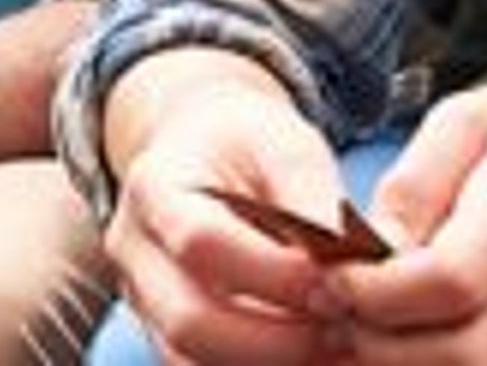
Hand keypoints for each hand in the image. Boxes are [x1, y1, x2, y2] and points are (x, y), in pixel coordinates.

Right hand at [106, 78, 352, 365]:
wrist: (205, 150)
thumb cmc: (250, 144)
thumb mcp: (285, 144)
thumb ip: (313, 200)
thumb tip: (353, 266)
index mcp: (153, 184)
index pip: (200, 242)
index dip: (274, 273)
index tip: (335, 279)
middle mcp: (133, 249)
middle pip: (189, 323)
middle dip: (276, 340)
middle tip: (341, 324)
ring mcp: (141, 299)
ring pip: (192, 363)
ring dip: (271, 362)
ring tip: (331, 337)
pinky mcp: (162, 334)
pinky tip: (308, 350)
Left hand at [333, 69, 486, 365]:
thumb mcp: (483, 113)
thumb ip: (419, 179)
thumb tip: (365, 246)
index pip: (449, 282)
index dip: (376, 296)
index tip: (332, 277)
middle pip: (466, 358)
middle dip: (380, 350)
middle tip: (335, 316)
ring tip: (370, 336)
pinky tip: (423, 351)